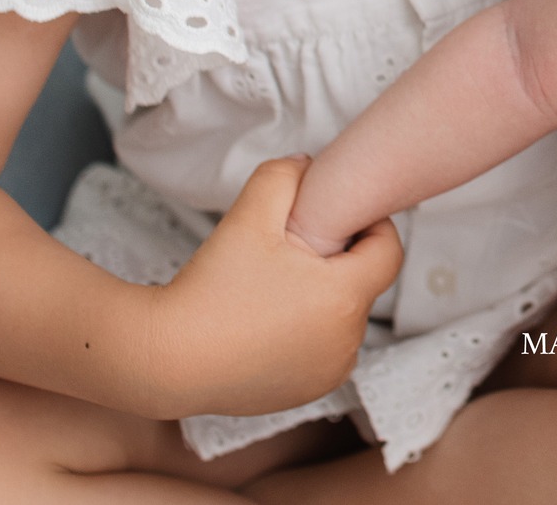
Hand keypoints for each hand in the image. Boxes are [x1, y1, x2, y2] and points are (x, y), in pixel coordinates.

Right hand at [143, 155, 401, 418]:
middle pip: (363, 284)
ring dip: (323, 299)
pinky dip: (307, 333)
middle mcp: (347, 340)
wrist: (167, 359)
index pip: (389, 251)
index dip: (371, 226)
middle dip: (338, 263)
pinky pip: (323, 350)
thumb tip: (306, 165)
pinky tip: (268, 321)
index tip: (340, 219)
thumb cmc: (211, 290)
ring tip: (277, 287)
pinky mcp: (306, 391)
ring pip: (343, 318)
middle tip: (293, 251)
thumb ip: (283, 177)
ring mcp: (328, 372)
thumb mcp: (248, 216)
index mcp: (345, 296)